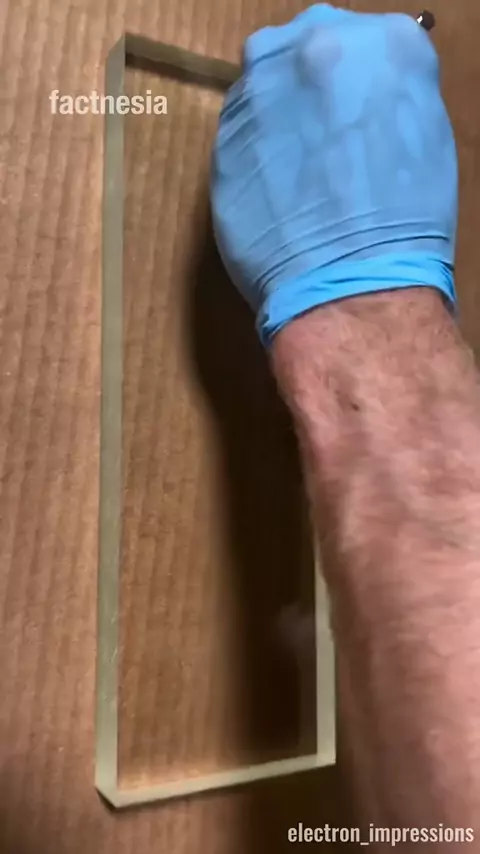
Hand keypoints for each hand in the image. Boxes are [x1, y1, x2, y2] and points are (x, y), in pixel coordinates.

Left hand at [210, 4, 457, 345]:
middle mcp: (313, 49)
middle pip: (302, 52)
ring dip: (275, 121)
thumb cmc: (406, 222)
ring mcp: (258, 92)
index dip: (355, 86)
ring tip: (296, 178)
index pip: (361, 43)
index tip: (353, 115)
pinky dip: (253, 157)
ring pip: (262, 91)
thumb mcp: (424, 136)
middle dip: (308, 90)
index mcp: (381, 42)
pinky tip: (274, 195)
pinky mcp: (221, 139)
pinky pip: (238, 136)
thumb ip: (387, 95)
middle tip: (321, 142)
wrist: (351, 282)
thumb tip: (362, 97)